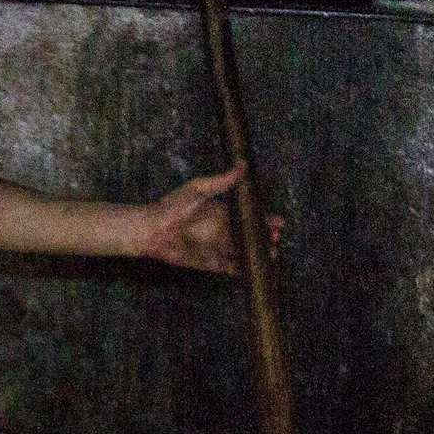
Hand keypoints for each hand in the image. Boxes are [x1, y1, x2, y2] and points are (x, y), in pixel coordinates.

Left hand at [137, 164, 279, 274]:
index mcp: (222, 214)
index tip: (279, 222)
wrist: (153, 229)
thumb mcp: (199, 189)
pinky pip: (230, 268)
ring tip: (272, 255)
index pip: (248, 218)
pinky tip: (254, 269)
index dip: (265, 220)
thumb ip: (222, 180)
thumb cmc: (173, 206)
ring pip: (243, 253)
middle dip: (265, 238)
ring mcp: (217, 248)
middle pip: (250, 236)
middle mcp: (222, 232)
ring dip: (258, 254)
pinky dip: (242, 270)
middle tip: (277, 239)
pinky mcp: (210, 263)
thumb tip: (242, 163)